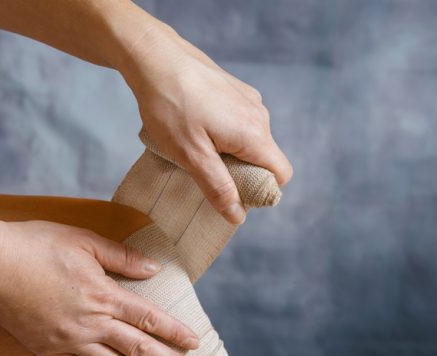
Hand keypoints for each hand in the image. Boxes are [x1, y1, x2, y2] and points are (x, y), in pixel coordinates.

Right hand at [0, 220, 199, 355]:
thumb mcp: (84, 241)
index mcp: (104, 295)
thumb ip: (121, 258)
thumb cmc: (36, 245)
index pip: (149, 318)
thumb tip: (153, 270)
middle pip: (139, 349)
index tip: (195, 344)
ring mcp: (69, 340)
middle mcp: (91, 323)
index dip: (175, 332)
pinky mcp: (47, 349)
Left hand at [120, 23, 292, 223]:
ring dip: (229, 154)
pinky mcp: (234, 91)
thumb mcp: (191, 155)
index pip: (281, 174)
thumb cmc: (170, 106)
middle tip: (204, 174)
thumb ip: (217, 187)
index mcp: (254, 134)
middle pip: (265, 159)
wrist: (155, 58)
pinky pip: (239, 123)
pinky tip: (194, 128)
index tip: (232, 194)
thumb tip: (238, 216)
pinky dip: (223, 134)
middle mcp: (259, 115)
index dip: (262, 191)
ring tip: (194, 148)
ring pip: (250, 141)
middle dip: (241, 174)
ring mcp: (248, 100)